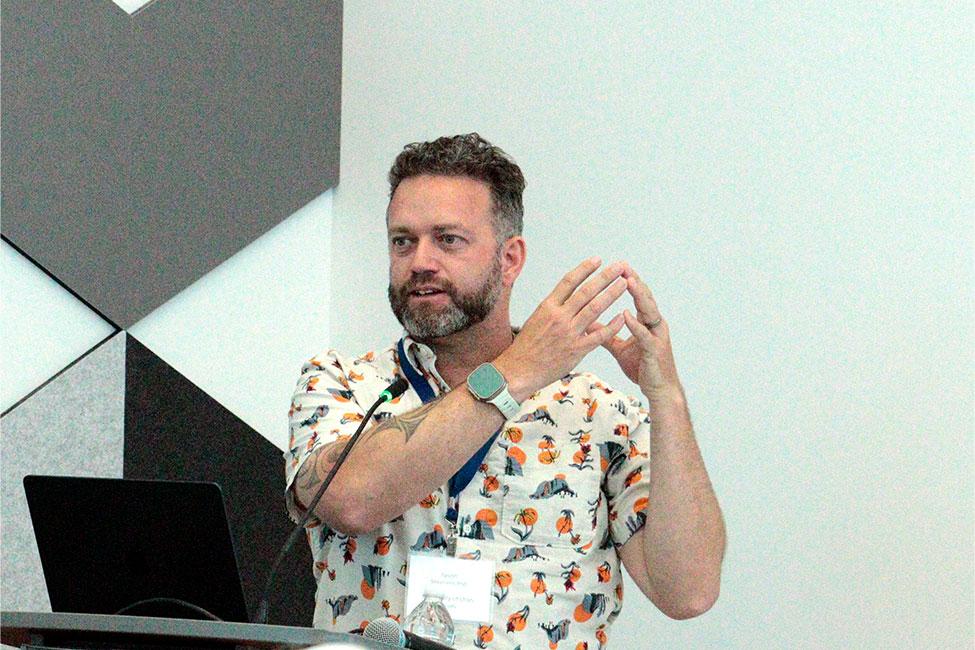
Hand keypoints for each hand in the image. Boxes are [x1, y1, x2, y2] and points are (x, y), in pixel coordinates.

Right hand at [495, 257, 626, 400]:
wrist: (519, 370)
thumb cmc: (526, 347)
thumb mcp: (536, 320)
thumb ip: (554, 309)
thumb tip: (567, 298)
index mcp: (547, 307)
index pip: (569, 281)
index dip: (585, 269)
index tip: (598, 260)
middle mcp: (559, 316)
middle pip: (586, 291)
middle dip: (605, 277)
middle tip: (620, 266)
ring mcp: (569, 333)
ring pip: (595, 308)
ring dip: (612, 294)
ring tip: (624, 284)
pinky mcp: (576, 350)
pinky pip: (599, 335)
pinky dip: (612, 325)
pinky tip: (622, 317)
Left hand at [603, 264, 682, 399]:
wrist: (659, 390)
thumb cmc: (642, 367)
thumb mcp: (620, 348)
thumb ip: (607, 334)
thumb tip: (589, 323)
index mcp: (647, 322)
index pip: (638, 297)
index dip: (629, 282)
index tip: (618, 267)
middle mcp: (655, 325)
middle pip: (645, 298)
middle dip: (634, 281)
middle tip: (623, 266)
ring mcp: (657, 336)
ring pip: (649, 311)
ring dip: (638, 296)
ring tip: (628, 281)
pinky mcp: (655, 350)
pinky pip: (644, 335)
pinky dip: (635, 324)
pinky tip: (626, 314)